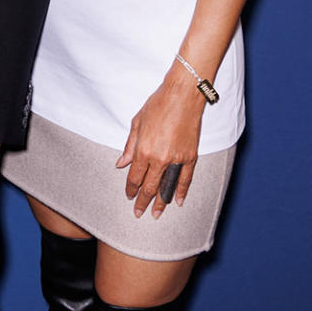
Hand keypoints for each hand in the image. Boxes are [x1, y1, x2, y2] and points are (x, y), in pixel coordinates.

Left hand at [116, 74, 203, 218]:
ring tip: (156, 214)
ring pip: (167, 187)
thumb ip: (129, 147)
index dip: (131, 189)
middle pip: (149, 187)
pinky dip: (182, 191)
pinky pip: (186, 179)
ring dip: (161, 202)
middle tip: (138, 212)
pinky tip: (178, 202)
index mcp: (143, 150)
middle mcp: (160, 158)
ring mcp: (177, 159)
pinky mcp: (191, 156)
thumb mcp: (137, 124)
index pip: (135, 177)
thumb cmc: (157, 105)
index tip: (129, 196)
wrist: (182, 96)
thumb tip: (121, 164)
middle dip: (143, 201)